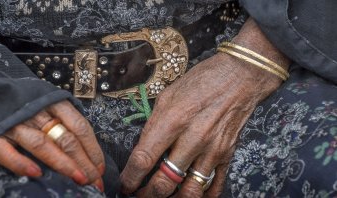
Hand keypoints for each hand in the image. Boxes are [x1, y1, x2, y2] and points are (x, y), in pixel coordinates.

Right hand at [0, 100, 104, 190]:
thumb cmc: (22, 105)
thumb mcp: (47, 106)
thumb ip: (64, 122)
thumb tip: (88, 153)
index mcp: (53, 102)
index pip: (79, 126)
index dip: (93, 149)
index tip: (100, 168)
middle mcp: (35, 111)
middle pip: (65, 138)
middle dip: (83, 162)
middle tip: (95, 181)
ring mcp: (13, 123)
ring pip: (42, 144)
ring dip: (63, 164)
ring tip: (78, 179)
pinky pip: (6, 152)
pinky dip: (21, 163)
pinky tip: (37, 174)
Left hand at [120, 18, 289, 196]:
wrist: (241, 76)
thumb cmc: (203, 80)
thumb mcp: (168, 95)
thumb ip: (155, 123)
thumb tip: (144, 148)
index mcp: (173, 120)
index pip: (144, 159)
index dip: (130, 178)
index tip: (125, 184)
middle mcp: (193, 138)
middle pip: (165, 182)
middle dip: (147, 194)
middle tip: (139, 194)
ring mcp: (212, 149)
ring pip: (190, 191)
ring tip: (161, 197)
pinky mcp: (227, 154)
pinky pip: (214, 186)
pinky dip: (201, 196)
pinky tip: (189, 195)